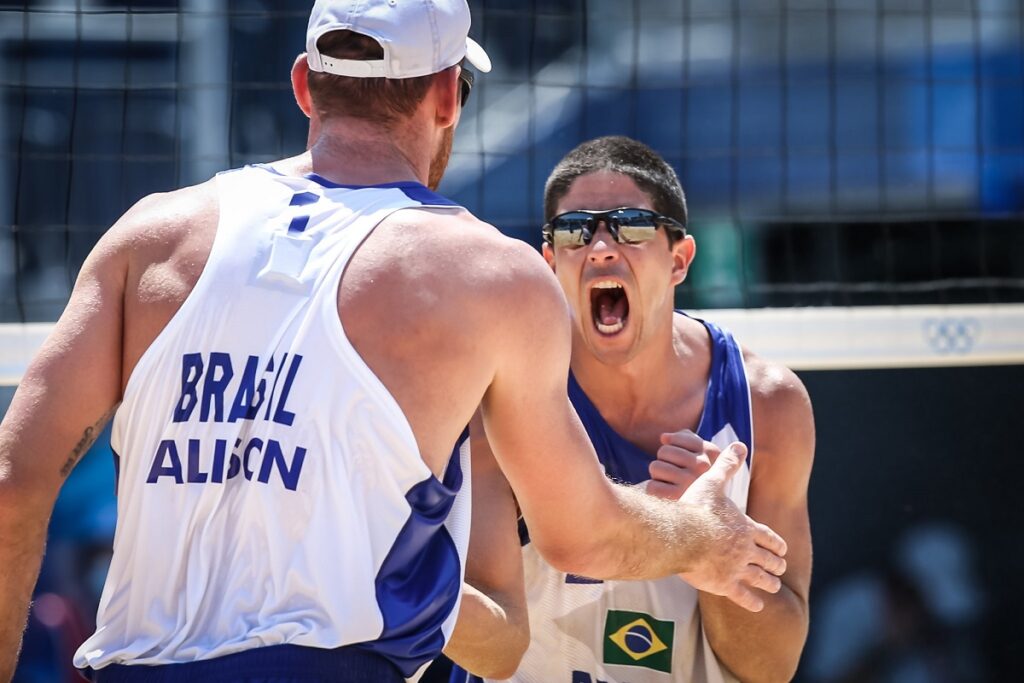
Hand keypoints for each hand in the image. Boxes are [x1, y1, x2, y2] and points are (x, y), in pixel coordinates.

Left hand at [645, 430, 717, 499]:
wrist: (705, 509)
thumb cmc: (696, 476)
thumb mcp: (699, 452)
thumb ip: (683, 437)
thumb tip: (664, 438)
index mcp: (711, 451)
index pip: (675, 438)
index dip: (671, 447)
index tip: (681, 459)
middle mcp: (704, 466)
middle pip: (663, 451)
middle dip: (663, 461)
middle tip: (674, 474)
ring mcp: (691, 482)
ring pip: (655, 467)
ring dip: (657, 475)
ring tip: (670, 483)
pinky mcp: (677, 498)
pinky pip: (651, 486)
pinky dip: (654, 489)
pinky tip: (666, 494)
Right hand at [677, 442, 787, 611]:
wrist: (681, 535)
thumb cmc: (695, 509)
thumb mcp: (712, 482)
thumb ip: (726, 466)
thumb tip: (738, 443)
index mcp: (745, 527)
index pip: (768, 537)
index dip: (776, 544)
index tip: (782, 550)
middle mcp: (746, 549)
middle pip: (768, 559)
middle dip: (775, 564)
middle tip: (780, 568)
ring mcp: (737, 568)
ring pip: (760, 578)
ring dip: (769, 583)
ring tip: (773, 586)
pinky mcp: (724, 584)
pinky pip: (743, 596)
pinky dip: (752, 602)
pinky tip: (757, 606)